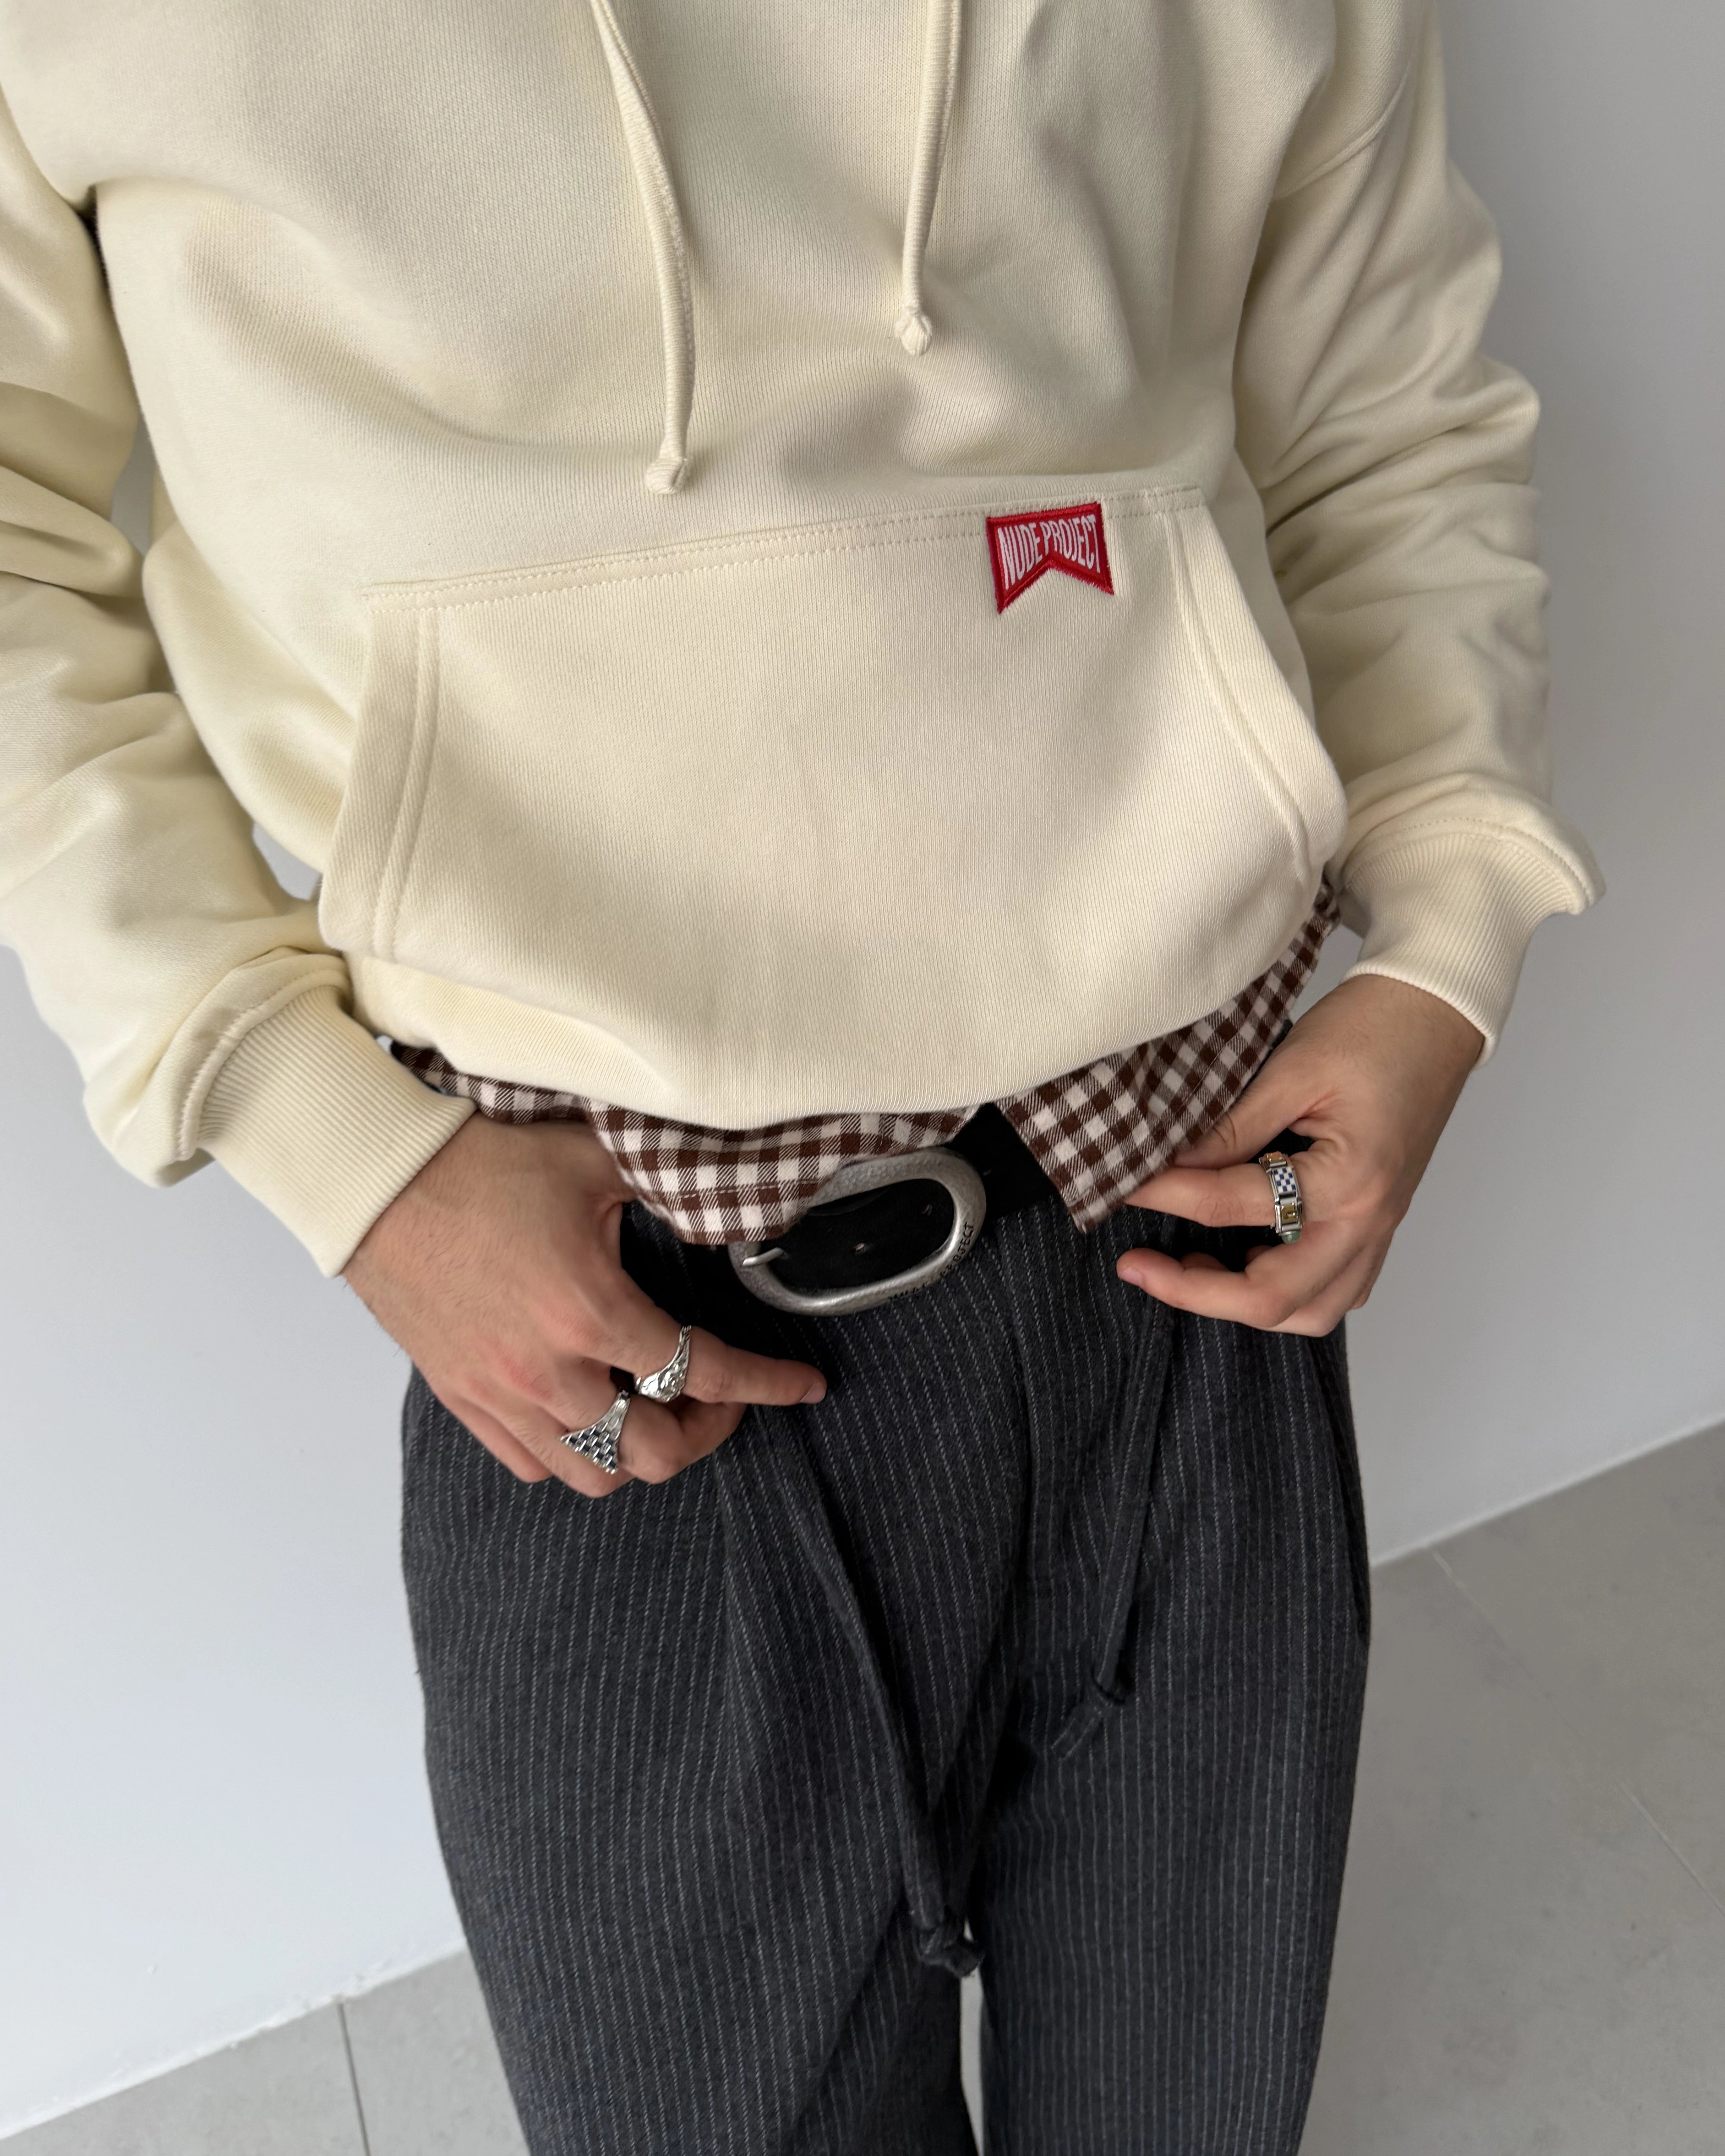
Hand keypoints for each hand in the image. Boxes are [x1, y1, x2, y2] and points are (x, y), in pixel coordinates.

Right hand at [344, 1114, 825, 1495]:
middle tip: (721, 1398)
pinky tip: (592, 1416)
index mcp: (590, 1311)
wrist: (377, 1182)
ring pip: (594, 1475)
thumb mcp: (595, 1161)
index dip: (766, 1385)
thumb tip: (726, 1202)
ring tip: (659, 1411)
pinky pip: (532, 1464)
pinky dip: (576, 1455)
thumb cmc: (482, 1163)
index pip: (703, 1371)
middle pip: (653, 1452)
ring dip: (641, 1453)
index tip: (804, 1386)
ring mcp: (500, 1394)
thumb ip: (668, 1189)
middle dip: (706, 1432)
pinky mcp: (463, 1398)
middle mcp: (547, 1371)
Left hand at [1116, 974, 1484, 1334]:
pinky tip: (1245, 1259)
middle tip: (1137, 1266)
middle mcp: (1368, 1220)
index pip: (1232, 1205)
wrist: (1435, 1016)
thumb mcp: (1291, 1068)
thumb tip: (1169, 1166)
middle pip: (1274, 1297)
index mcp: (1349, 1177)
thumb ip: (1231, 1128)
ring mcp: (1379, 1230)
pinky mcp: (1378, 1226)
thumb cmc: (1373, 1029)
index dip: (1165, 1196)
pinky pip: (1335, 1290)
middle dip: (1196, 1291)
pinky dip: (1287, 1293)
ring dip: (1244, 1304)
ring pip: (1310, 1312)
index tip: (1121, 1185)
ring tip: (1191, 1268)